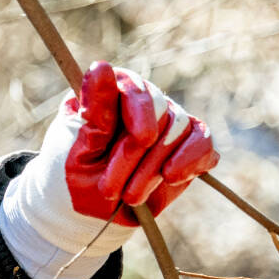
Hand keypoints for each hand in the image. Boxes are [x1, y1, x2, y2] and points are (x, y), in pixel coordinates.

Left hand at [56, 61, 217, 222]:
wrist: (89, 213)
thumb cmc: (74, 176)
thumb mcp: (79, 149)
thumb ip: (96, 112)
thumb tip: (102, 65)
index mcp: (106, 95)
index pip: (133, 86)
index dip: (140, 110)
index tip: (141, 140)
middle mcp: (140, 103)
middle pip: (160, 111)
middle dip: (138, 154)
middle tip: (111, 189)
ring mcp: (166, 124)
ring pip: (181, 129)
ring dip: (155, 168)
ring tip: (130, 196)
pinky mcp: (187, 148)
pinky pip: (203, 143)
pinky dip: (192, 160)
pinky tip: (172, 177)